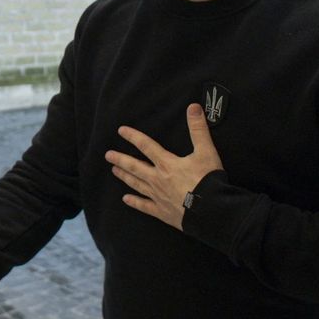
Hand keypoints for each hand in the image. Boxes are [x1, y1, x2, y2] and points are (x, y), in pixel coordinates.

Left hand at [104, 103, 223, 230]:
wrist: (210, 211)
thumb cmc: (208, 181)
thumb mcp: (206, 152)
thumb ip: (198, 129)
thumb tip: (193, 107)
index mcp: (167, 164)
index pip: (146, 146)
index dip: (133, 137)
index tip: (121, 131)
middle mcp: (158, 179)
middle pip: (135, 166)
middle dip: (121, 159)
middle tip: (108, 155)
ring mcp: (158, 196)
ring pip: (137, 184)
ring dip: (125, 176)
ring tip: (114, 171)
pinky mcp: (162, 212)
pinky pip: (145, 206)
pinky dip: (135, 202)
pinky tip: (126, 199)